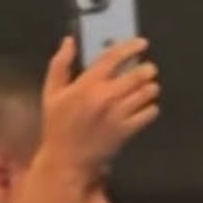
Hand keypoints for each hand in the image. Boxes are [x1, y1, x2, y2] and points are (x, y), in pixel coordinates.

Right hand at [36, 36, 159, 176]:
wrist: (66, 161)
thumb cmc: (58, 126)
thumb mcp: (51, 94)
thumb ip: (59, 65)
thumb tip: (69, 42)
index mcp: (86, 84)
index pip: (113, 57)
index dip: (130, 47)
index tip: (142, 43)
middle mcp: (104, 96)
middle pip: (137, 74)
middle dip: (147, 69)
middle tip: (148, 70)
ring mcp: (118, 114)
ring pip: (147, 92)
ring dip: (150, 88)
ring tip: (147, 88)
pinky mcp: (127, 130)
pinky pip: (149, 113)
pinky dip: (151, 108)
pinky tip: (144, 109)